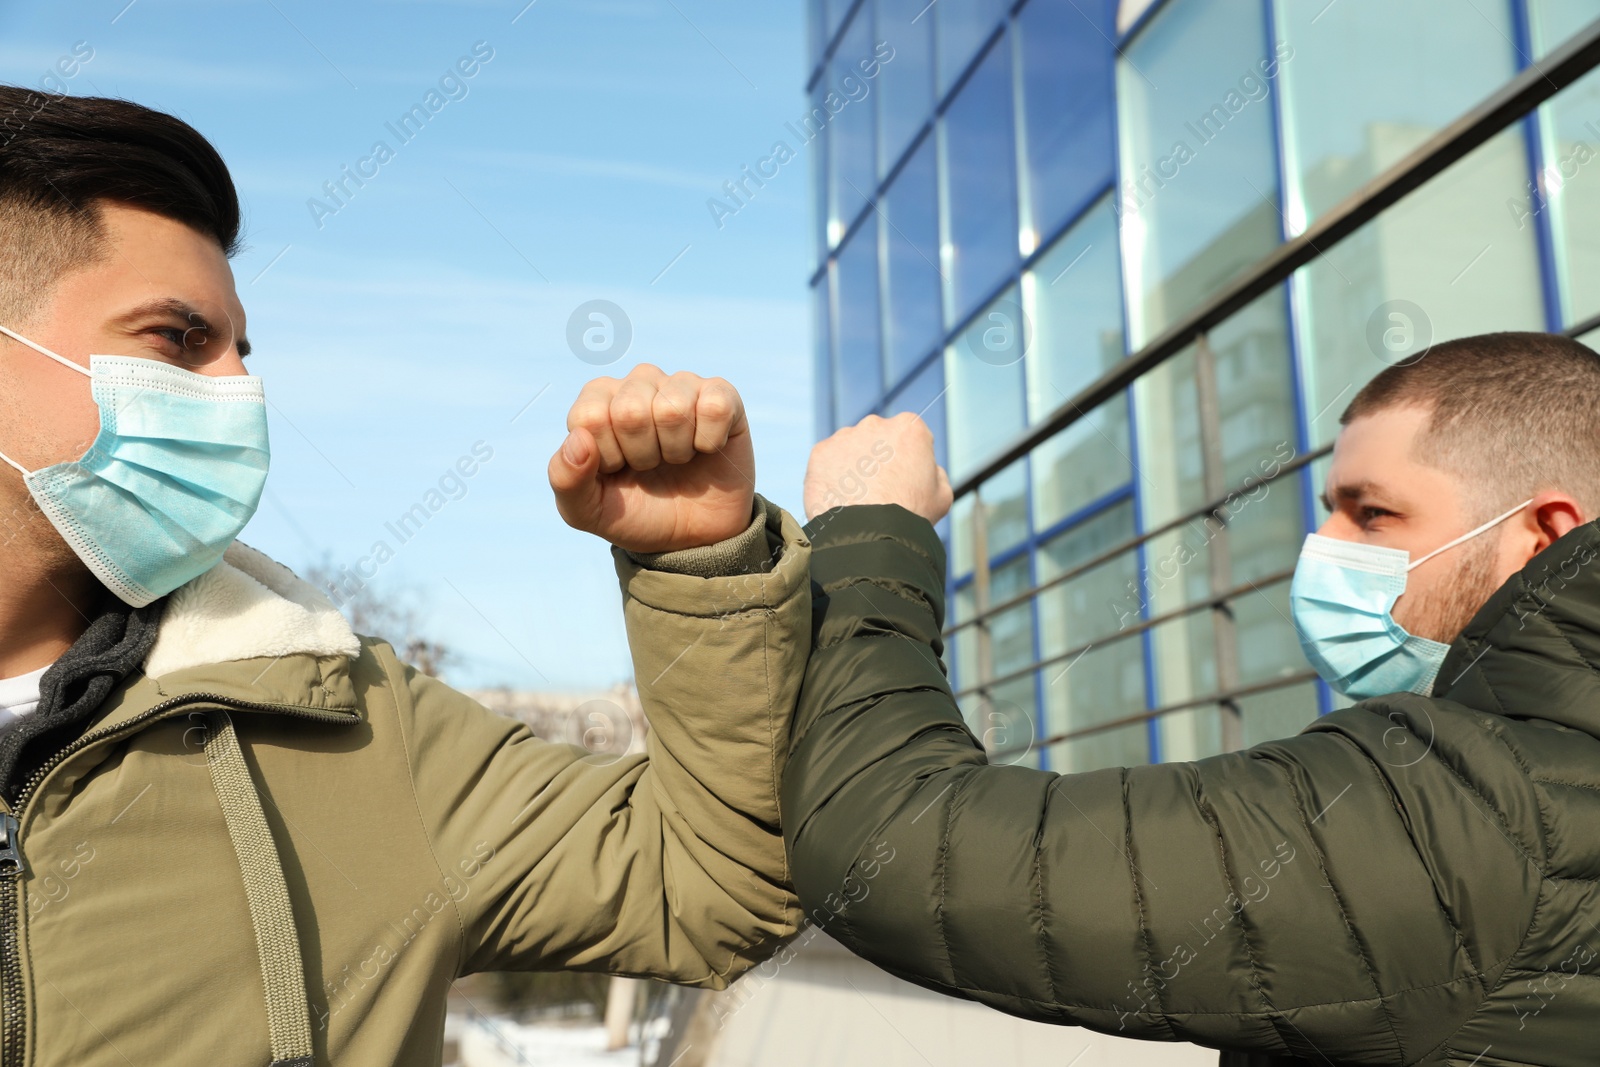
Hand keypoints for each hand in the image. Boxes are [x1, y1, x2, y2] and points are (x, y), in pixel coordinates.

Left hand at [549, 364, 755, 552]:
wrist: (692, 537)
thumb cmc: (635, 513)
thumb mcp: (587, 511)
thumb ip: (565, 479)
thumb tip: (578, 439)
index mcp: (598, 400)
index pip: (590, 417)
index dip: (607, 457)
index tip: (617, 470)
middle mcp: (638, 383)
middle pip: (631, 411)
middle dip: (642, 455)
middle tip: (650, 466)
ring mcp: (681, 385)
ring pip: (673, 409)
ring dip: (677, 451)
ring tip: (677, 458)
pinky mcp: (722, 395)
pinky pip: (715, 407)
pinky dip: (710, 441)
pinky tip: (706, 449)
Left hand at [803, 413, 951, 523]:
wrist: (871, 535)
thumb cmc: (910, 516)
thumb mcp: (942, 495)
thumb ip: (935, 473)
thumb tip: (928, 469)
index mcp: (910, 428)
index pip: (910, 436)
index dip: (908, 459)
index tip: (905, 481)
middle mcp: (875, 424)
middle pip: (878, 439)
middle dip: (878, 459)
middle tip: (879, 491)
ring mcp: (845, 436)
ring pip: (850, 449)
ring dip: (853, 467)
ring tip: (858, 499)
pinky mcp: (820, 452)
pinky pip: (827, 462)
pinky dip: (832, 477)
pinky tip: (841, 498)